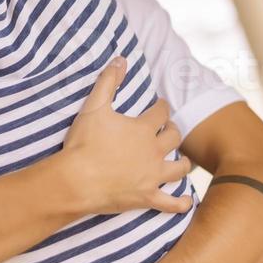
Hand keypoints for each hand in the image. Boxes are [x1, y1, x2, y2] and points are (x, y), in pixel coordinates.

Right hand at [60, 56, 192, 214]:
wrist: (76, 180)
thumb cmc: (83, 143)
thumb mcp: (94, 106)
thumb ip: (108, 81)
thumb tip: (121, 59)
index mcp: (142, 129)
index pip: (160, 113)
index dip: (162, 107)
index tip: (160, 105)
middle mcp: (152, 152)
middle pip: (173, 138)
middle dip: (172, 131)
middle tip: (168, 129)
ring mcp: (151, 176)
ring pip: (178, 169)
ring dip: (183, 164)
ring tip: (182, 161)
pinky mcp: (146, 197)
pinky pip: (170, 203)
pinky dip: (180, 203)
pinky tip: (187, 201)